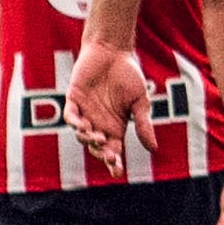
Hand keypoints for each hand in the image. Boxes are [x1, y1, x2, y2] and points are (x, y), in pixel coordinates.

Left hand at [64, 44, 146, 167]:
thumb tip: (153, 149)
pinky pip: (70, 115)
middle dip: (101, 153)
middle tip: (109, 154)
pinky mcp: (73, 100)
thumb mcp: (140, 101)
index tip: (117, 173)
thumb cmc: (129, 74)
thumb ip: (143, 124)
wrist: (113, 51)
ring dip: (88, 139)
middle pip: (96, 147)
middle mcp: (99, 123)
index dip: (114, 162)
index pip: (113, 150)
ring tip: (97, 137)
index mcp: (115, 126)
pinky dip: (74, 122)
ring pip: (82, 134)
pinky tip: (82, 125)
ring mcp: (85, 112)